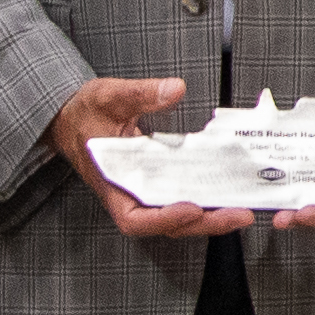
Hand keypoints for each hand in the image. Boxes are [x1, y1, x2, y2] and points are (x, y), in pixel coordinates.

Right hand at [46, 72, 244, 243]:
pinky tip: (229, 194)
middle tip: (238, 214)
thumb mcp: (109, 96)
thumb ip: (140, 94)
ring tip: (241, 210)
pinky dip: (204, 200)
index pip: (134, 218)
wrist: (72, 118)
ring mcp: (144, 192)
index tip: (191, 208)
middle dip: (203, 223)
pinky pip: (181, 198)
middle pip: (166, 225)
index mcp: (111, 183)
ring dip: (209, 217)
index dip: (164, 219)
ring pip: (177, 217)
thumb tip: (174, 89)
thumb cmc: (85, 112)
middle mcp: (129, 195)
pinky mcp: (157, 184)